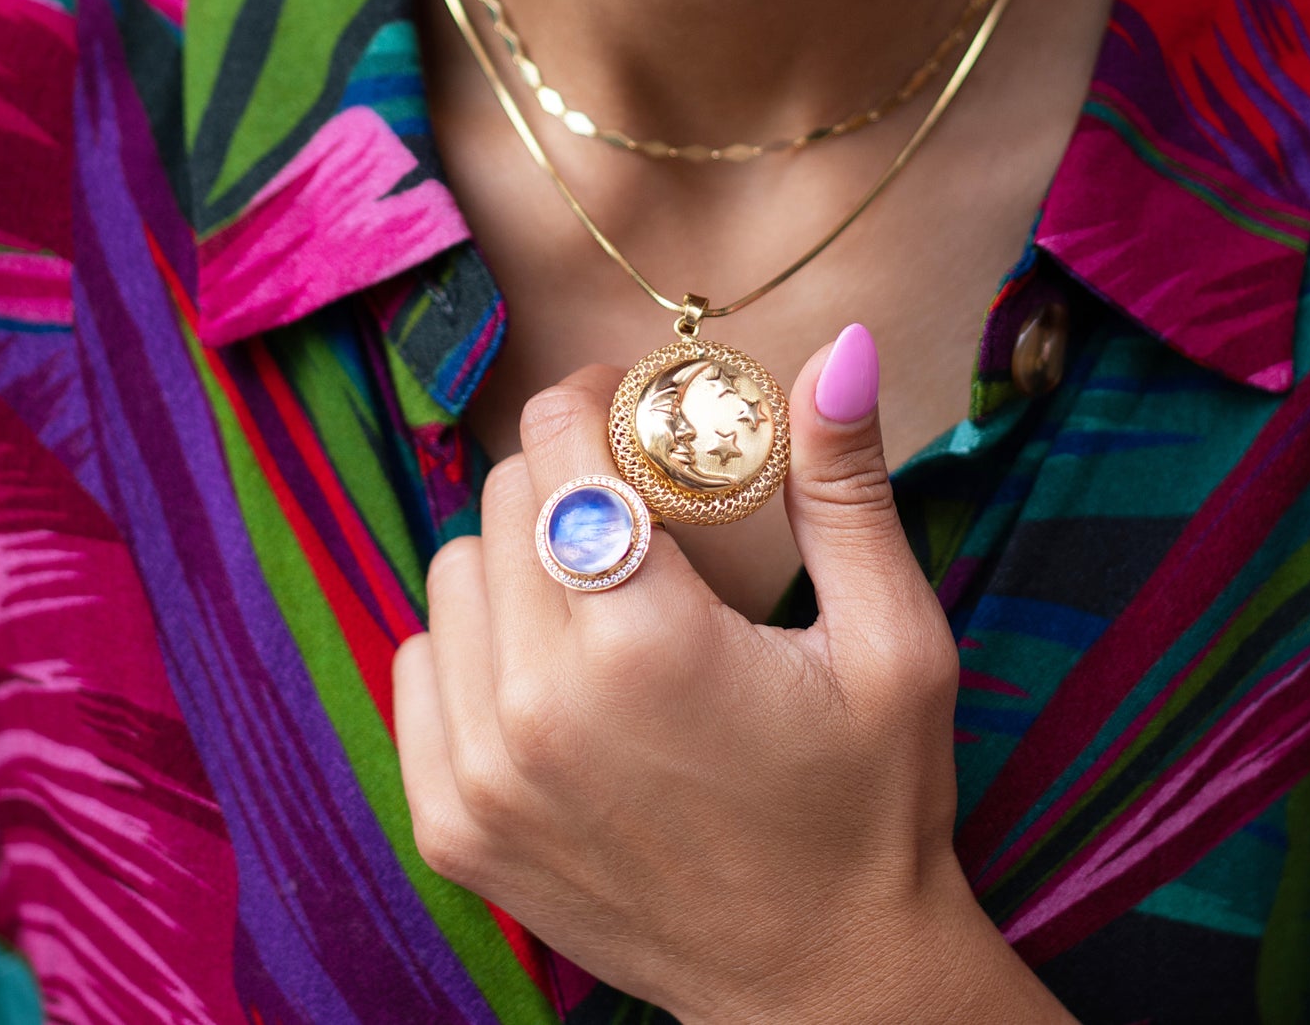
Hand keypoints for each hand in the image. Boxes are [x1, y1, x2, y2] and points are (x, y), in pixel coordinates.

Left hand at [394, 325, 1073, 1023]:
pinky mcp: (451, 825)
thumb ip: (846, 488)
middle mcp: (536, 705)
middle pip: (506, 498)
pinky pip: (418, 663)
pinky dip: (474, 640)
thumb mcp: (891, 640)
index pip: (557, 445)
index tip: (632, 405)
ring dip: (521, 552)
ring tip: (599, 582)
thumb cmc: (870, 804)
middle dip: (568, 471)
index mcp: (646, 642)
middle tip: (634, 497)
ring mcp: (479, 773)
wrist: (819, 986)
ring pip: (455, 574)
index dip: (593, 399)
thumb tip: (839, 349)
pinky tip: (550, 665)